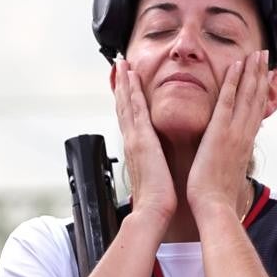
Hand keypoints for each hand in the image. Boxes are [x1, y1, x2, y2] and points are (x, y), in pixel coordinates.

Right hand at [113, 59, 175, 224]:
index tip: (125, 84)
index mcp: (137, 149)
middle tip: (119, 65)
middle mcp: (132, 140)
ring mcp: (134, 139)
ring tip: (122, 64)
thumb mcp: (154, 176)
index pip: (129, 118)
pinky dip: (131, 92)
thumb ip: (153, 165)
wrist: (152, 212)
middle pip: (123, 106)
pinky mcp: (141, 140)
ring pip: (126, 103)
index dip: (126, 99)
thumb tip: (155, 163)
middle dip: (121, 85)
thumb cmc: (157, 200)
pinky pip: (135, 109)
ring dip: (124, 82)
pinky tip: (131, 78)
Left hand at [187, 49, 268, 219]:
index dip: (261, 92)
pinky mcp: (221, 132)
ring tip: (256, 54)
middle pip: (256, 99)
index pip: (255, 112)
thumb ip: (230, 161)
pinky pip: (228, 101)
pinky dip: (234, 82)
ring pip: (247, 95)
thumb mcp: (227, 173)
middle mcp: (244, 135)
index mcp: (244, 144)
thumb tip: (230, 159)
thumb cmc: (216, 196)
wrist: (214, 206)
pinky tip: (236, 65)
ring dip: (252, 72)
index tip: (265, 76)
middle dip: (260, 76)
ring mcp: (234, 132)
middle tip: (265, 56)